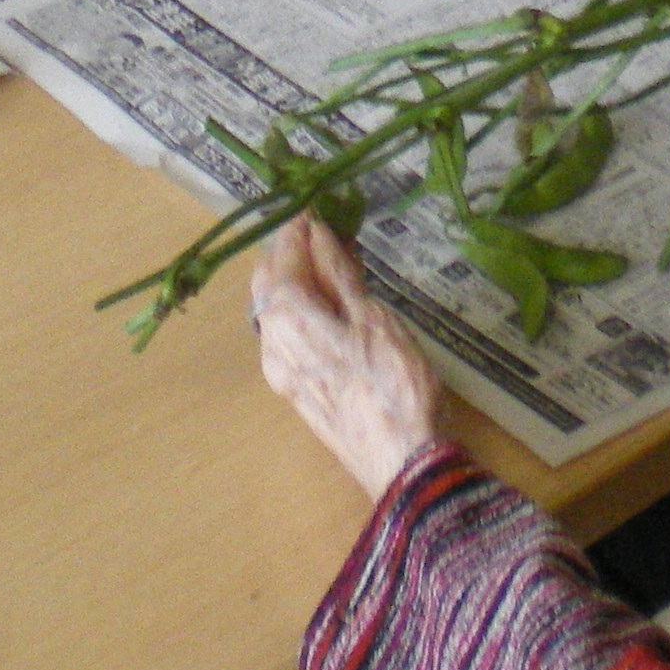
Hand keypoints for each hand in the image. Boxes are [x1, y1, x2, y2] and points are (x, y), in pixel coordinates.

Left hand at [251, 214, 442, 499]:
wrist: (400, 461)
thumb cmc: (392, 382)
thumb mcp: (371, 315)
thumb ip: (338, 272)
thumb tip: (317, 231)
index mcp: (285, 317)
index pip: (281, 257)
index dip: (298, 229)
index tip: (318, 207)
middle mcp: (270, 342)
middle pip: (269, 284)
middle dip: (292, 254)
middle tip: (328, 233)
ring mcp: (279, 371)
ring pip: (275, 311)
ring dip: (298, 282)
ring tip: (336, 265)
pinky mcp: (295, 391)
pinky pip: (288, 335)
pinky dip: (303, 310)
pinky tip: (332, 307)